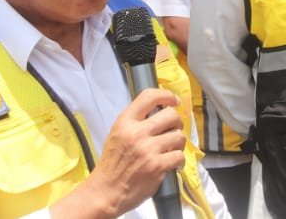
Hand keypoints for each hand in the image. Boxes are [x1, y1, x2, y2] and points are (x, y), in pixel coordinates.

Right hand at [51, 88, 185, 218]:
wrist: (106, 192)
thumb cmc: (112, 164)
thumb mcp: (117, 134)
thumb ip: (136, 121)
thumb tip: (161, 110)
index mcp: (125, 122)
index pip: (149, 96)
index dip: (167, 95)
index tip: (174, 101)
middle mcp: (137, 132)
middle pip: (171, 115)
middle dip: (176, 124)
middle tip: (172, 132)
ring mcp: (148, 149)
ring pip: (179, 136)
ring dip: (178, 144)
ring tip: (170, 150)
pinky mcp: (157, 166)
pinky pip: (179, 156)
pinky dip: (179, 161)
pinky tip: (172, 164)